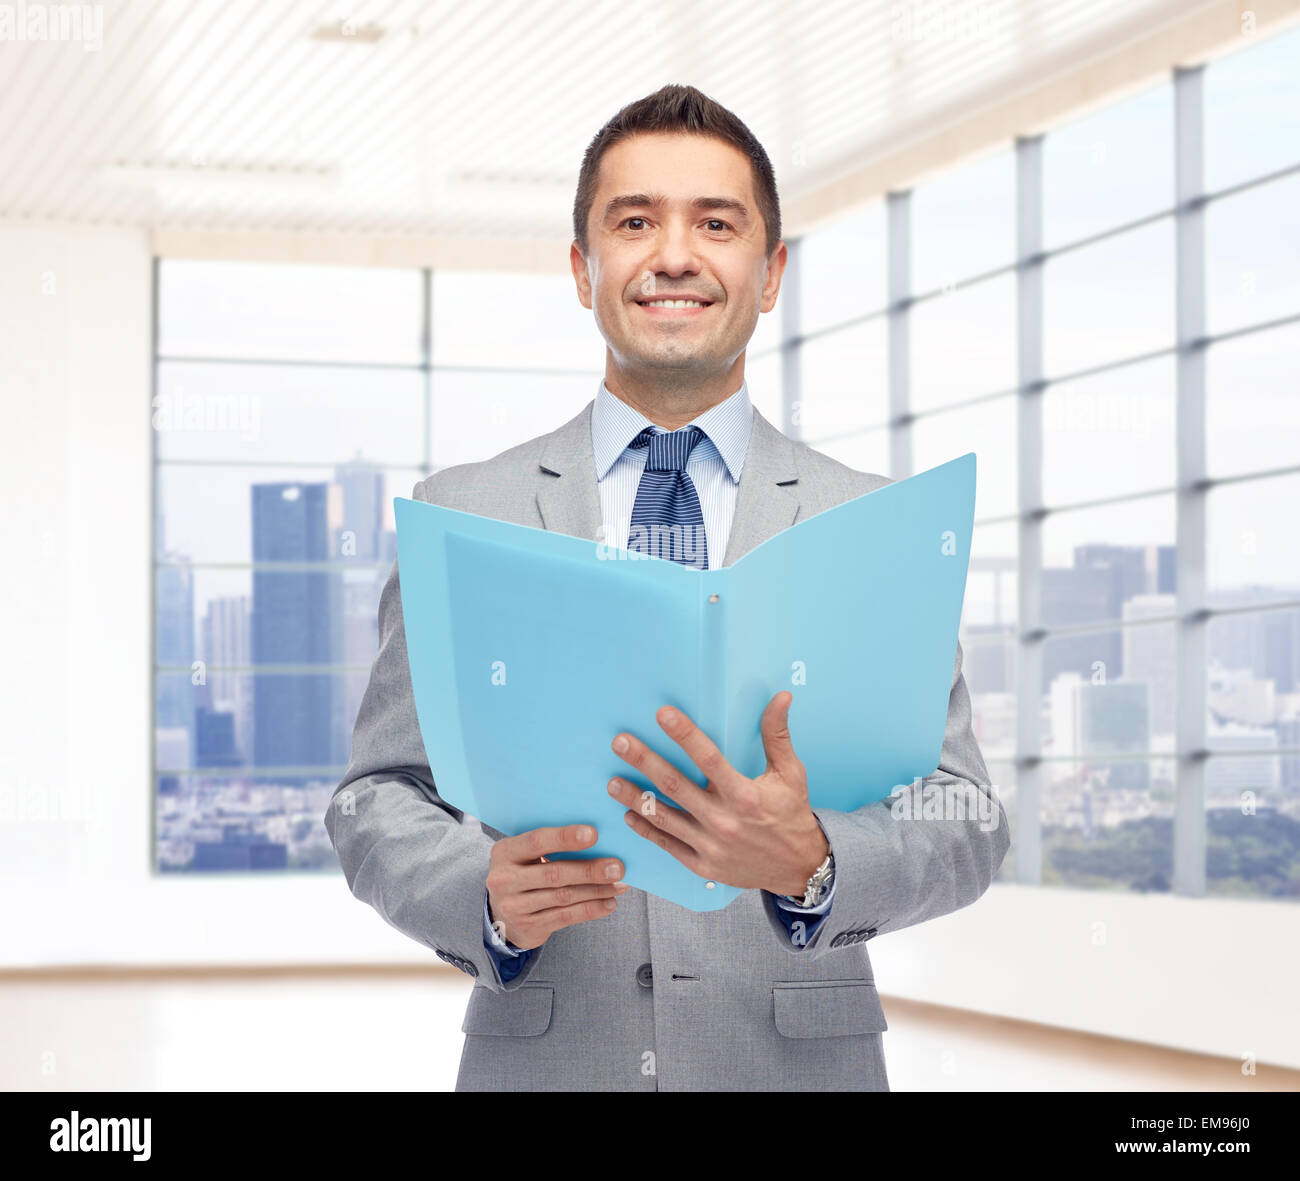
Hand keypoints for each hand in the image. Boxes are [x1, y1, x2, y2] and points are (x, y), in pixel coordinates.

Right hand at [485, 824, 628, 950]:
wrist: (502, 914)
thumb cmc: (524, 872)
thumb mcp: (524, 855)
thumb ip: (549, 845)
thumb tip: (598, 839)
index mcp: (505, 852)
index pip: (537, 841)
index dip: (565, 838)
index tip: (594, 834)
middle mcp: (505, 879)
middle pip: (554, 873)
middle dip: (590, 870)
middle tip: (618, 867)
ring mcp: (515, 906)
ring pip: (563, 897)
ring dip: (596, 891)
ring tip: (620, 885)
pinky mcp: (529, 926)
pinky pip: (565, 917)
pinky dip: (590, 909)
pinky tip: (609, 903)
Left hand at [606, 691, 828, 895]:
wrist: (798, 868)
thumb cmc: (792, 815)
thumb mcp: (791, 773)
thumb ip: (777, 735)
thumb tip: (780, 697)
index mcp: (744, 795)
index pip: (708, 758)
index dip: (684, 734)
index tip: (662, 714)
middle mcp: (724, 820)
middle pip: (675, 785)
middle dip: (644, 761)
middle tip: (620, 742)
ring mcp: (710, 845)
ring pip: (663, 817)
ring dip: (634, 797)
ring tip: (611, 781)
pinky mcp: (702, 865)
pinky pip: (667, 844)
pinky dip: (646, 829)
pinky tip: (628, 814)